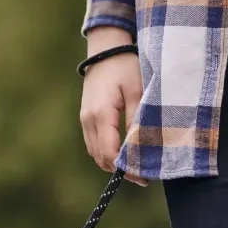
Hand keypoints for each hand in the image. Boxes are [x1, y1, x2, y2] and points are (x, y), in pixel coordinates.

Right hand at [79, 27, 145, 185]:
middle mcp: (88, 121)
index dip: (125, 169)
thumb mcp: (137, 91)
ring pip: (95, 153)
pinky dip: (106, 153)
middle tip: (142, 176)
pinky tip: (122, 154)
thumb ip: (137, 119)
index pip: (110, 153)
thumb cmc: (125, 67)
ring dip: (112, 163)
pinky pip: (94, 144)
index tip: (143, 176)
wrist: (105, 50)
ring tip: (134, 167)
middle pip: (101, 158)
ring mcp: (84, 120)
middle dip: (120, 170)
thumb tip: (139, 147)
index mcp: (101, 115)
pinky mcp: (86, 118)